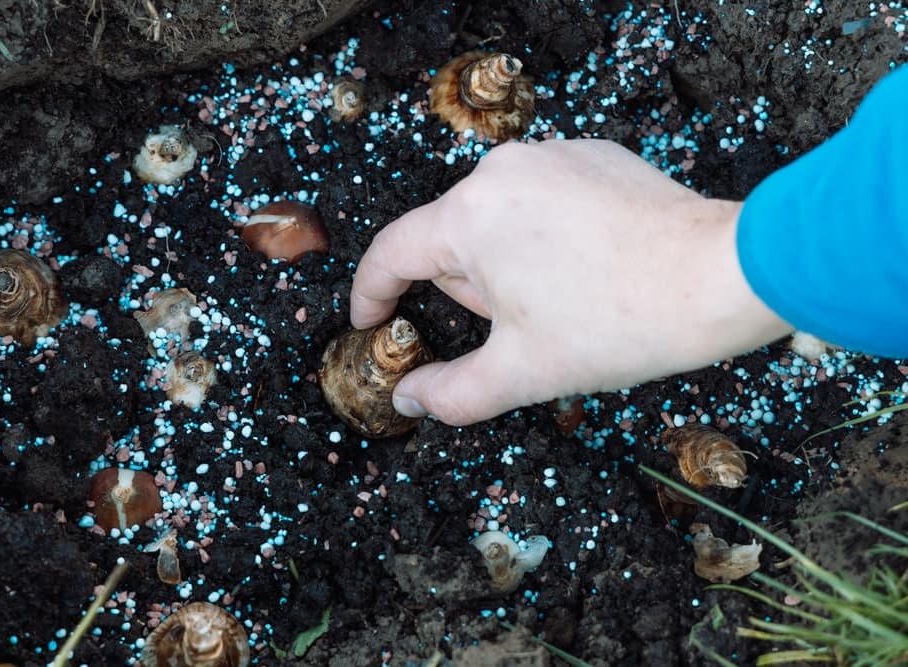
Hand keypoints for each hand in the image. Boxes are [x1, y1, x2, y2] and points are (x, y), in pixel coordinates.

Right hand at [350, 139, 791, 425]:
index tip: (370, 321)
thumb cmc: (619, 322)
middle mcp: (502, 171)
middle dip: (470, 292)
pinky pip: (542, 200)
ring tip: (563, 304)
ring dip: (508, 266)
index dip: (372, 294)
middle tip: (518, 331)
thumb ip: (450, 393)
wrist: (721, 278)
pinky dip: (547, 238)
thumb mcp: (523, 372)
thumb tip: (409, 400)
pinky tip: (588, 271)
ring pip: (498, 221)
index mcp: (470, 216)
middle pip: (452, 241)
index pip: (392, 253)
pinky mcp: (592, 156)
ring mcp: (551, 155)